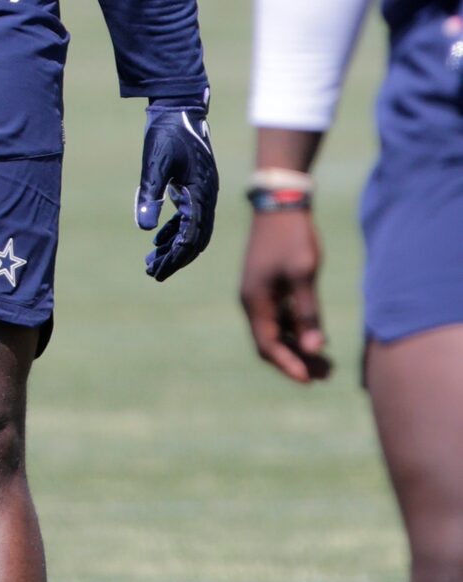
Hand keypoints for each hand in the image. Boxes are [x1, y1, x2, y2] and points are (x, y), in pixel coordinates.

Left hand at [135, 103, 218, 280]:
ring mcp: (203, 192)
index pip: (190, 237)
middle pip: (194, 239)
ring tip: (152, 262)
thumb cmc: (167, 133)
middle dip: (175, 258)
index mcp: (201, 194)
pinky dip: (175, 231)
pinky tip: (158, 240)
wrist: (179, 108)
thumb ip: (150, 194)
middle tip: (153, 273)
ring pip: (192, 230)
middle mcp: (207, 197)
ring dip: (173, 247)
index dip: (174, 258)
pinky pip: (188, 217)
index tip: (156, 272)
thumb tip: (145, 227)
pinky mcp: (195, 186)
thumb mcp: (155, 164)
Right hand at [239, 208, 331, 382]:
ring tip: (328, 361)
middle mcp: (254, 301)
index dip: (288, 365)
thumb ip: (308, 313)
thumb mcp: (303, 275)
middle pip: (271, 342)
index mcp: (256, 301)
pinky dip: (297, 329)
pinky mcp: (270, 284)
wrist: (281, 201)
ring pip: (277, 330)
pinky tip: (318, 334)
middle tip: (326, 375)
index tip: (310, 380)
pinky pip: (281, 316)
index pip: (267, 346)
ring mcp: (261, 292)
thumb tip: (315, 347)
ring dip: (299, 346)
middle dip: (297, 360)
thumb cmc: (292, 238)